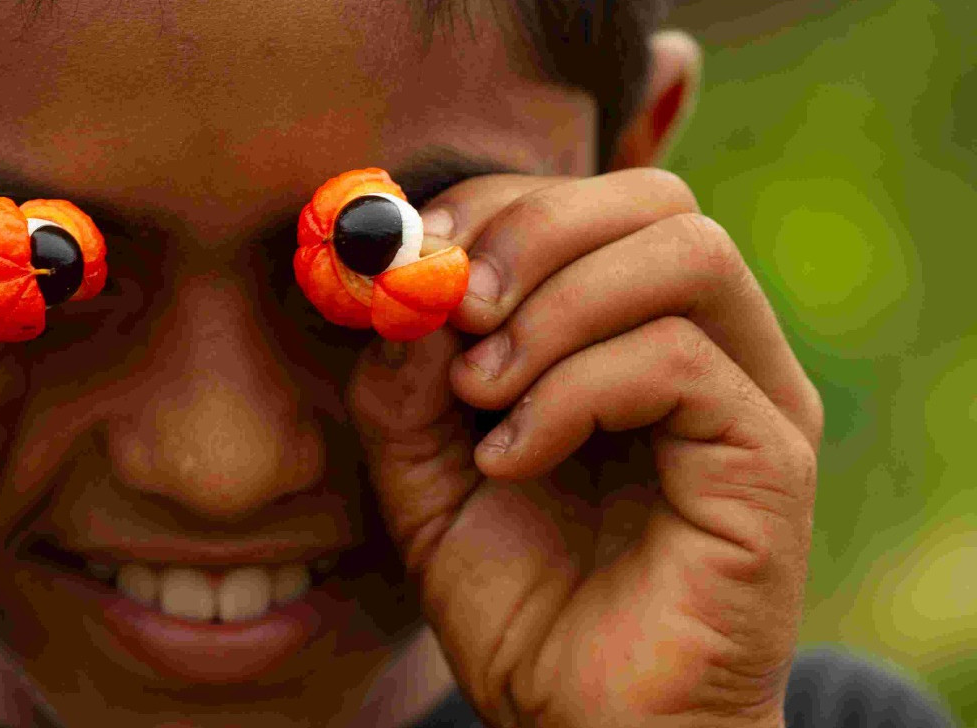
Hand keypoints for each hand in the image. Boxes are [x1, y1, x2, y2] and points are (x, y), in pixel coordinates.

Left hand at [348, 169, 823, 727]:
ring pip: (682, 254)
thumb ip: (404, 382)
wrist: (585, 721)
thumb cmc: (520, 599)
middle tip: (454, 310)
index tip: (410, 261)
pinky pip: (676, 358)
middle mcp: (705, 345)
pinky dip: (572, 391)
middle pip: (652, 199)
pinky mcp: (766, 456)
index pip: (586, 202)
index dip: (493, 206)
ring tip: (481, 393)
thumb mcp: (423, 476)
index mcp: (628, 332)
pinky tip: (511, 459)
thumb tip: (402, 286)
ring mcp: (746, 396)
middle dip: (530, 232)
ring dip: (554, 308)